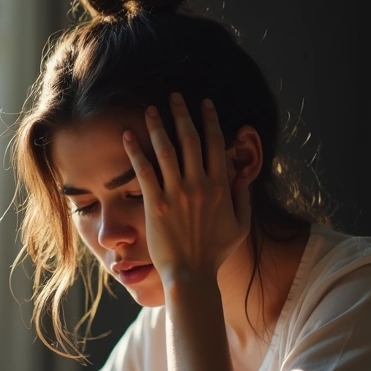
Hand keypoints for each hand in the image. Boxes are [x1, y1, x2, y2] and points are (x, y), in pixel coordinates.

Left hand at [123, 93, 251, 283]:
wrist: (192, 274)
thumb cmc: (215, 252)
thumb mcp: (240, 225)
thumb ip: (243, 198)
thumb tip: (242, 175)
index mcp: (221, 187)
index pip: (216, 144)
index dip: (210, 120)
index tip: (204, 104)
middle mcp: (199, 185)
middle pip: (190, 139)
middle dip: (182, 114)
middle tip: (174, 96)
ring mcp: (177, 194)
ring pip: (166, 150)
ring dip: (157, 125)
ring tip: (150, 109)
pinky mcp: (156, 205)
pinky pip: (144, 171)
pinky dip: (135, 151)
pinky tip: (127, 135)